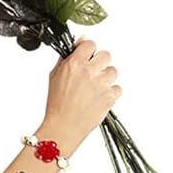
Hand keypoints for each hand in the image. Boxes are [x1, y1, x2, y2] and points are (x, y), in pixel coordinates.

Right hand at [42, 38, 122, 154]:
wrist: (62, 128)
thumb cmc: (57, 106)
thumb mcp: (54, 76)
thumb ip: (67, 59)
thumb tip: (78, 45)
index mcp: (74, 64)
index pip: (90, 44)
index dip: (89, 50)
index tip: (87, 56)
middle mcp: (89, 72)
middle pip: (106, 55)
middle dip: (100, 63)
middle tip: (92, 73)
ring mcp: (101, 84)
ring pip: (113, 71)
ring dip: (106, 78)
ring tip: (95, 88)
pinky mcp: (109, 97)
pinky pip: (117, 88)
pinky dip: (110, 93)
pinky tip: (99, 98)